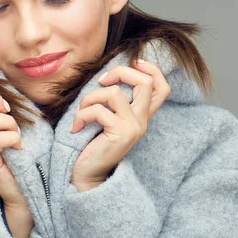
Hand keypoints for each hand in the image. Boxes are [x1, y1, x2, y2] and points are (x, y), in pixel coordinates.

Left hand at [69, 59, 170, 189]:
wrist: (86, 175)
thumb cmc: (91, 143)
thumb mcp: (107, 117)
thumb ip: (113, 100)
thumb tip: (109, 73)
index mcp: (142, 115)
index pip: (161, 87)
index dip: (151, 69)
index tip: (133, 63)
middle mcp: (142, 121)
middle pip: (145, 82)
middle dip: (120, 72)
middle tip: (102, 81)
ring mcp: (133, 128)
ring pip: (115, 94)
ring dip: (91, 97)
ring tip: (81, 112)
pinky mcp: (120, 134)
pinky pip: (99, 110)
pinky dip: (82, 114)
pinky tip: (76, 126)